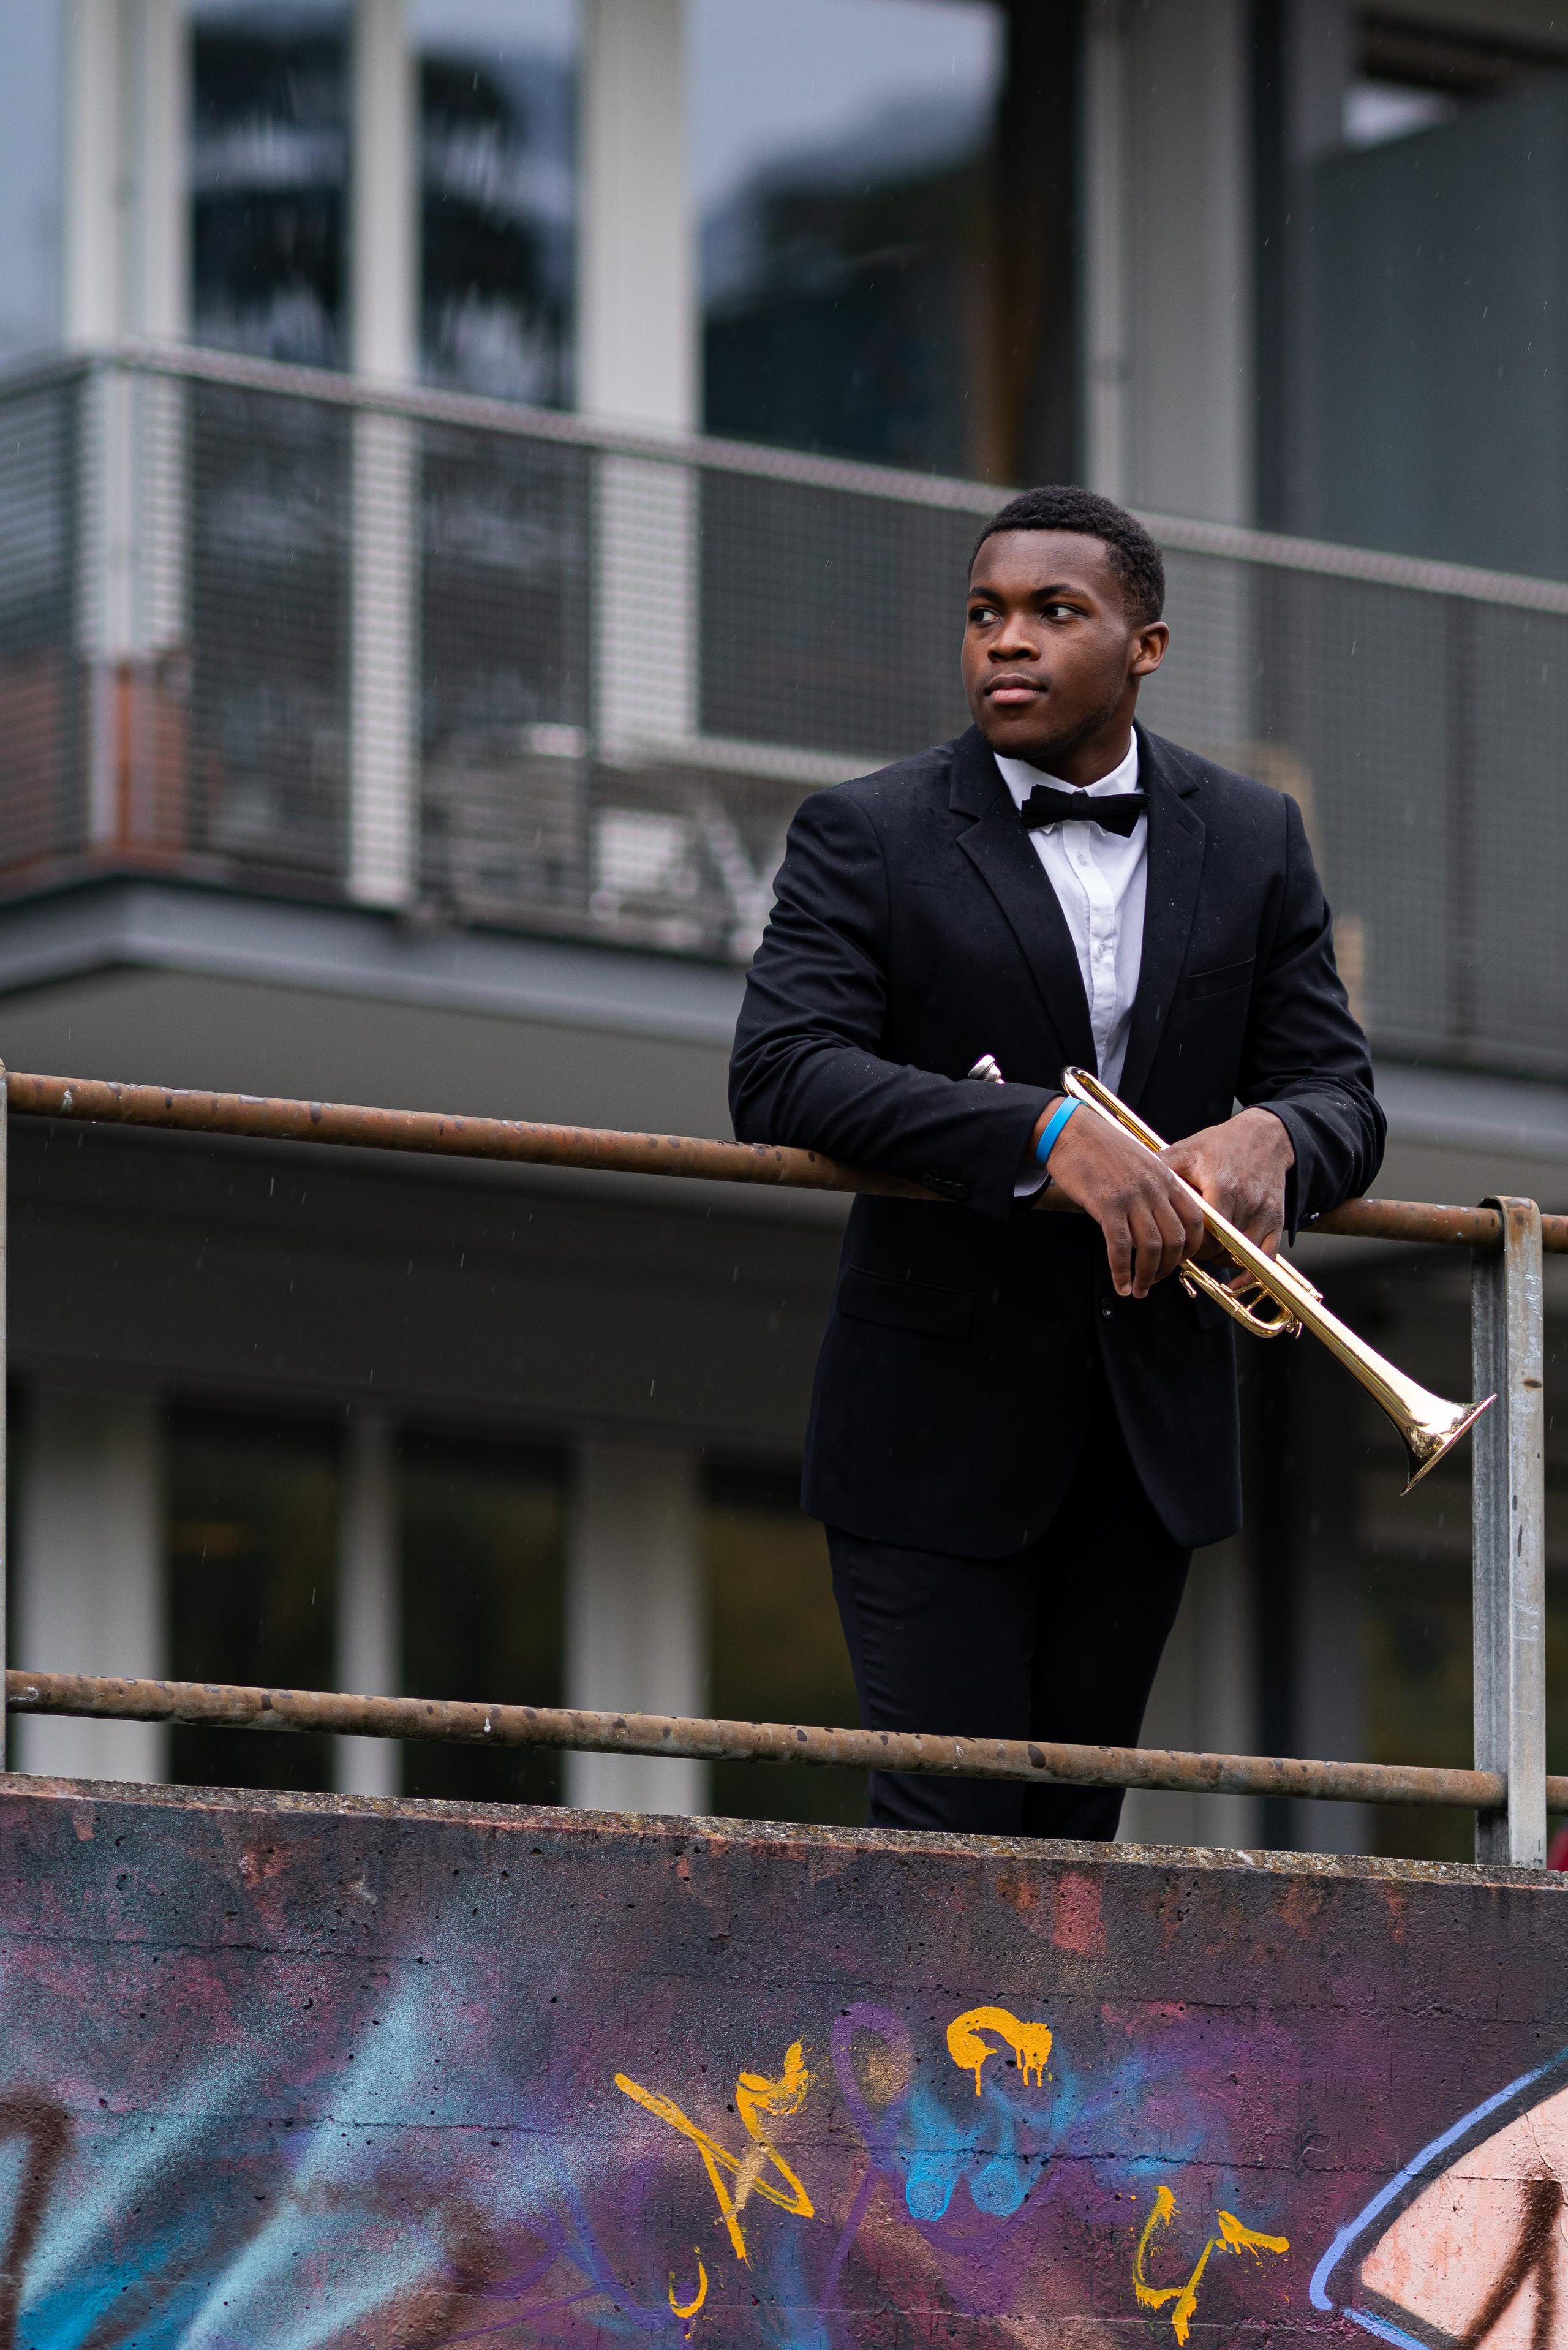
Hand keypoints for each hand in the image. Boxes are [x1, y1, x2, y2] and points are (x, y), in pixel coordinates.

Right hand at [1034, 1099, 1206, 1297]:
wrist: (1071, 1132)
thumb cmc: (1102, 1147)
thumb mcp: (1141, 1161)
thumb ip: (1155, 1187)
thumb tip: (1159, 1220)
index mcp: (1166, 1177)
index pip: (1194, 1219)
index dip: (1192, 1248)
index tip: (1181, 1262)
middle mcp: (1154, 1188)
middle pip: (1175, 1239)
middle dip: (1169, 1268)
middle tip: (1156, 1280)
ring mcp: (1132, 1197)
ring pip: (1151, 1248)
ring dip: (1146, 1275)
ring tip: (1138, 1289)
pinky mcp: (1107, 1205)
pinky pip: (1120, 1247)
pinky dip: (1121, 1271)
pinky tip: (1119, 1283)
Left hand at [1159, 1108, 1294, 1266]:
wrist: (1264, 1135)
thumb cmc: (1223, 1143)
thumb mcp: (1187, 1150)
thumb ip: (1162, 1168)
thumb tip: (1131, 1182)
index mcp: (1222, 1188)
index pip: (1201, 1235)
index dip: (1184, 1245)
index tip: (1170, 1245)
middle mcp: (1246, 1204)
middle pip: (1218, 1247)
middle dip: (1198, 1253)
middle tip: (1181, 1252)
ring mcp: (1264, 1214)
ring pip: (1240, 1255)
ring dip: (1220, 1260)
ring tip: (1203, 1253)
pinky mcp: (1277, 1220)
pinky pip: (1267, 1257)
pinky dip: (1250, 1271)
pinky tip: (1235, 1279)